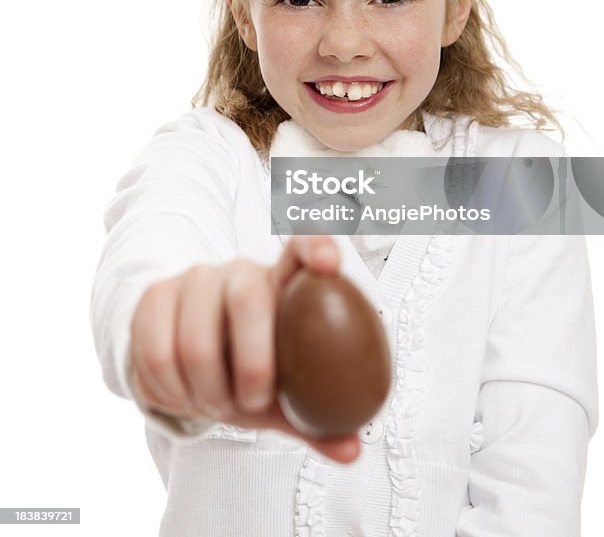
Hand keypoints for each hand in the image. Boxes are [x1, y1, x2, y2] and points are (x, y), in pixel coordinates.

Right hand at [129, 235, 359, 462]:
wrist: (182, 363)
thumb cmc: (244, 371)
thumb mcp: (281, 395)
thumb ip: (314, 421)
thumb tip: (350, 452)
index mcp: (282, 284)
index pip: (301, 248)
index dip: (316, 248)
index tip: (330, 265)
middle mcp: (241, 272)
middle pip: (248, 300)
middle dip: (250, 368)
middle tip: (250, 402)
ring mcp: (196, 279)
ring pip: (196, 339)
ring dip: (206, 391)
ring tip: (214, 403)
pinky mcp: (156, 296)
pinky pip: (156, 352)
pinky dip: (171, 391)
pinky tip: (182, 395)